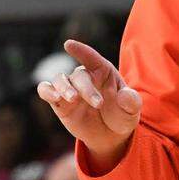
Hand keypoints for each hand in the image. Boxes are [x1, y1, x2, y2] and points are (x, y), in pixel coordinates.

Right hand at [36, 40, 141, 173]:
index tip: (68, 45)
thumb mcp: (131, 110)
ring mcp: (70, 88)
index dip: (80, 50)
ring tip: (73, 99)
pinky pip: (46, 90)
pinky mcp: (59, 102)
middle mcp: (85, 77)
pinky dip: (46, 91)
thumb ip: (131, 101)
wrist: (110, 134)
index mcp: (103, 71)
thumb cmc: (121, 115)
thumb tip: (125, 95)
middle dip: (87, 89)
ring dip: (64, 88)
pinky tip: (53, 97)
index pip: (91, 57)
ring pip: (59, 79)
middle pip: (79, 75)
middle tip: (98, 104)